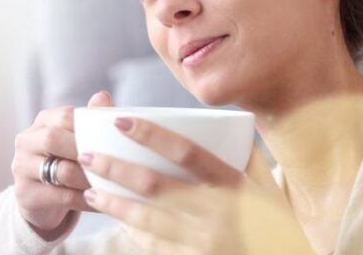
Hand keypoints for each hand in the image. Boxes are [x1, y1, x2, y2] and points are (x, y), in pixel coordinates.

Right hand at [11, 91, 111, 236]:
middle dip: (86, 151)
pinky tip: (103, 201)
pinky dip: (86, 199)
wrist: (41, 199)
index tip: (114, 138)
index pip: (65, 115)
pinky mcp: (25, 194)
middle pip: (54, 139)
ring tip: (113, 184)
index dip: (89, 126)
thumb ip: (91, 119)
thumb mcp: (77, 139)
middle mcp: (26, 141)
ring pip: (61, 171)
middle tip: (113, 161)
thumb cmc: (66, 161)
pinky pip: (61, 196)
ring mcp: (21, 168)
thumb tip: (103, 97)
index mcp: (42, 122)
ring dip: (91, 178)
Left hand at [78, 117, 312, 253]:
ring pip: (147, 219)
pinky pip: (155, 246)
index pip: (187, 152)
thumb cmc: (275, 224)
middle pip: (156, 186)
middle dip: (116, 168)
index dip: (152, 135)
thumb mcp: (268, 188)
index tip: (121, 120)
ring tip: (90, 189)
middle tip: (87, 155)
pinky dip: (133, 231)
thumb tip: (226, 126)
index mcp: (235, 185)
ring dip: (114, 203)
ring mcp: (203, 242)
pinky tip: (117, 219)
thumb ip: (245, 158)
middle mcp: (218, 213)